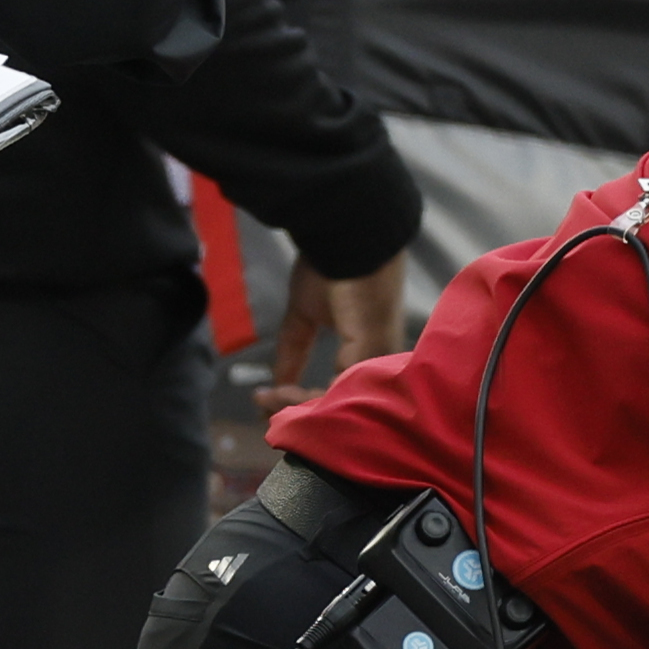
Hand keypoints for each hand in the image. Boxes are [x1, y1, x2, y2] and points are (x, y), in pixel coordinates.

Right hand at [260, 252, 408, 409]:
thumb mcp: (303, 315)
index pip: (343, 396)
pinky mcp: (370, 348)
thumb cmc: (330, 266)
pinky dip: (309, 398)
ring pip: (343, 405)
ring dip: (299, 408)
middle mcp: (382, 362)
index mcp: (370, 354)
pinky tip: (284, 394)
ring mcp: (379, 357)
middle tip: (266, 414)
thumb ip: (293, 349)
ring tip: (269, 402)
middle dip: (301, 417)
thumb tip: (277, 381)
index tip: (268, 404)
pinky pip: (342, 390)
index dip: (307, 407)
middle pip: (345, 408)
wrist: (343, 232)